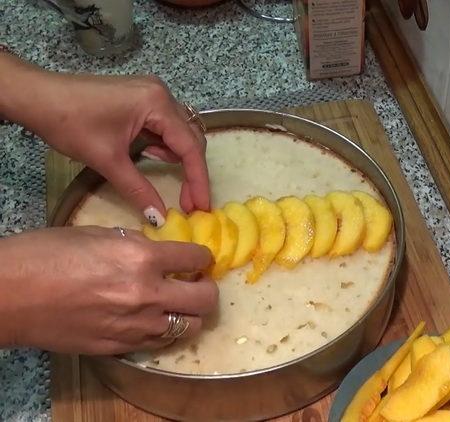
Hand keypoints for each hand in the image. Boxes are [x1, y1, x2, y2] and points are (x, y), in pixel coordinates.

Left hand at [0, 55, 209, 221]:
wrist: (35, 96)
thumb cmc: (69, 122)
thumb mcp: (107, 160)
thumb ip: (138, 189)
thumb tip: (160, 218)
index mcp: (157, 103)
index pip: (189, 146)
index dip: (198, 180)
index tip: (202, 207)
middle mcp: (161, 94)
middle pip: (190, 138)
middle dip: (193, 172)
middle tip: (191, 203)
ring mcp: (151, 93)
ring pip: (179, 132)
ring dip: (180, 160)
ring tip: (180, 189)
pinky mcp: (141, 98)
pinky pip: (164, 125)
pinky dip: (165, 147)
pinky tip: (158, 163)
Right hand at [0, 227, 217, 354]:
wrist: (8, 296)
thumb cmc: (45, 254)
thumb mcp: (97, 234)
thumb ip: (134, 244)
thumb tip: (156, 250)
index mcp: (142, 258)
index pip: (196, 258)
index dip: (202, 257)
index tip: (199, 258)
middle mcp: (148, 295)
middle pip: (206, 299)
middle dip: (206, 288)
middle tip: (196, 283)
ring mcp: (136, 326)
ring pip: (190, 327)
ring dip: (189, 313)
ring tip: (176, 304)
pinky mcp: (120, 347)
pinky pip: (159, 342)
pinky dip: (163, 330)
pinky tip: (150, 319)